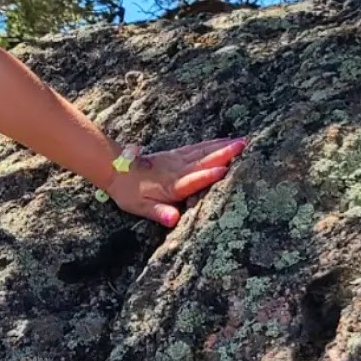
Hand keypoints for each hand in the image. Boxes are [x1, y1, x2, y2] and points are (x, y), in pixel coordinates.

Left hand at [103, 137, 248, 228]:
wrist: (116, 170)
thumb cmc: (130, 193)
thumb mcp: (141, 207)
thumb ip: (158, 212)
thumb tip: (172, 219)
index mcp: (171, 185)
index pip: (191, 180)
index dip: (206, 177)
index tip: (224, 171)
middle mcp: (176, 170)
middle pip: (202, 161)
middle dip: (223, 154)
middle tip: (244, 146)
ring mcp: (176, 160)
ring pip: (202, 152)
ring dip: (222, 146)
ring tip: (242, 141)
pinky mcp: (175, 154)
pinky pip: (197, 148)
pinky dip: (212, 143)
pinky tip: (224, 140)